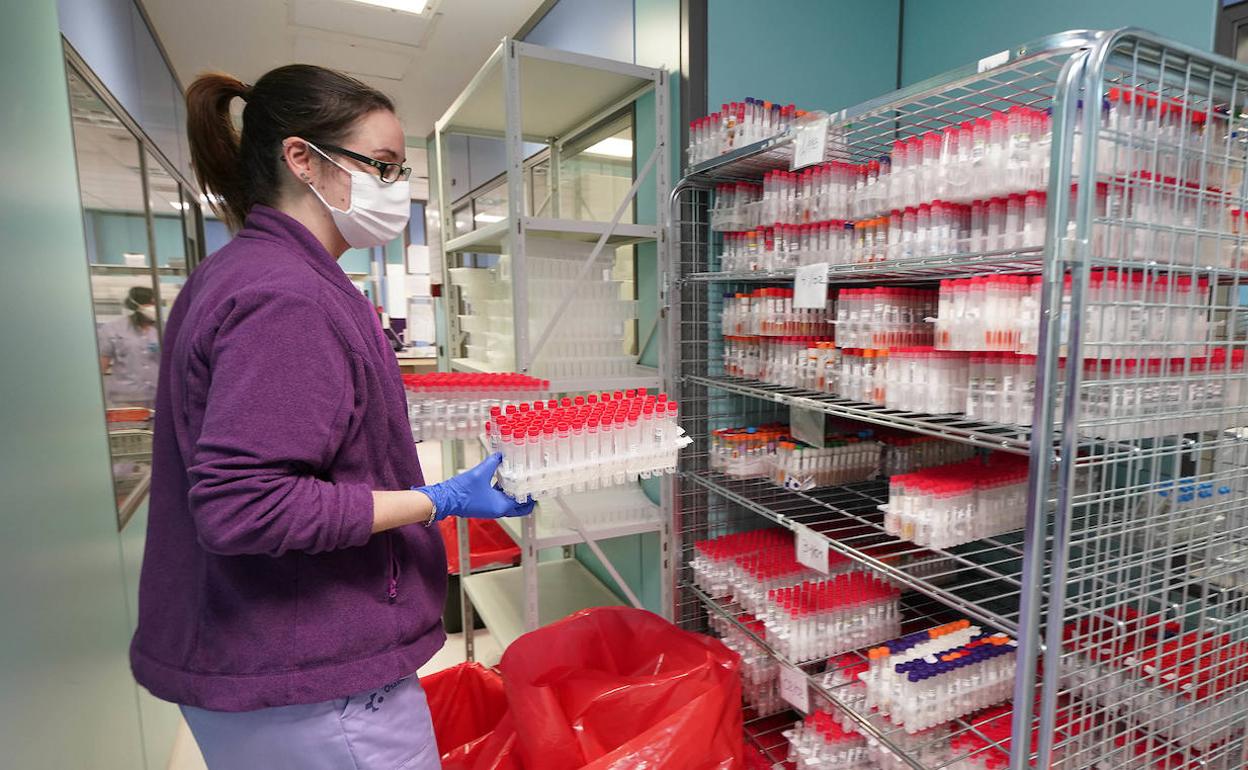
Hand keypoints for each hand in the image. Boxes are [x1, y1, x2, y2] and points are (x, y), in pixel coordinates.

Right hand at [414, 453, 534, 519]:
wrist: (445, 498)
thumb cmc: (461, 490)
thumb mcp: (480, 472)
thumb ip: (494, 462)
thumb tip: (501, 454)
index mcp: (500, 506)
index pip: (523, 503)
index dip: (530, 494)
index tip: (535, 485)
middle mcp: (497, 511)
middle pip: (519, 508)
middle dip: (526, 499)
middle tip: (530, 487)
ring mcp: (491, 509)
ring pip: (509, 504)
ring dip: (515, 495)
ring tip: (519, 481)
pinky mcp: (485, 506)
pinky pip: (500, 500)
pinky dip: (504, 492)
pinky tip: (503, 480)